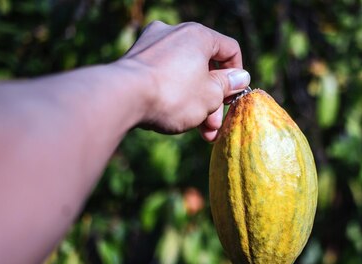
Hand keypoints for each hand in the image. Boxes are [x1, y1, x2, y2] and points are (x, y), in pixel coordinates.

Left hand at [116, 21, 249, 140]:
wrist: (121, 98)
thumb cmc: (173, 94)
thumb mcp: (210, 95)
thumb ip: (227, 86)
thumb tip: (239, 77)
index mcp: (198, 35)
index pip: (229, 49)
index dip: (237, 76)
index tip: (233, 98)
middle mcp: (174, 33)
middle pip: (205, 67)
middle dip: (213, 100)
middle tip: (214, 126)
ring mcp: (151, 45)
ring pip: (184, 75)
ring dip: (195, 102)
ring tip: (199, 132)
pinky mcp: (134, 61)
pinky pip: (164, 77)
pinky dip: (174, 95)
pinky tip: (176, 119)